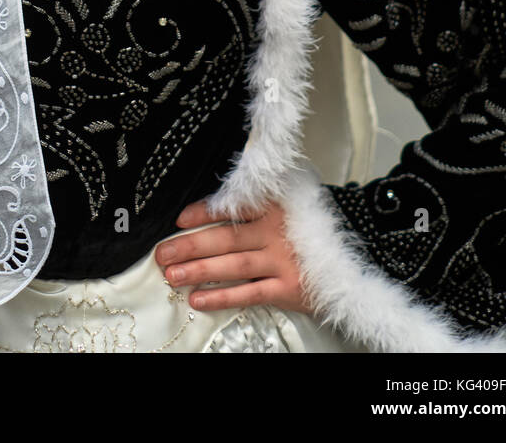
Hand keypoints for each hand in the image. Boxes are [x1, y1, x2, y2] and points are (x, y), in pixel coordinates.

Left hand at [154, 198, 314, 315]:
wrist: (343, 259)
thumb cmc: (301, 232)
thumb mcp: (281, 209)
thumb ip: (248, 209)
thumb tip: (201, 217)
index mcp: (272, 206)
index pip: (232, 207)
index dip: (203, 213)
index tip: (179, 221)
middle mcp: (276, 231)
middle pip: (226, 238)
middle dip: (190, 246)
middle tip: (163, 255)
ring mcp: (282, 260)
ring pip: (233, 266)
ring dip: (199, 271)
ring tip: (172, 276)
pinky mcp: (287, 287)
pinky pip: (249, 293)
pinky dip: (222, 296)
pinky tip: (199, 299)